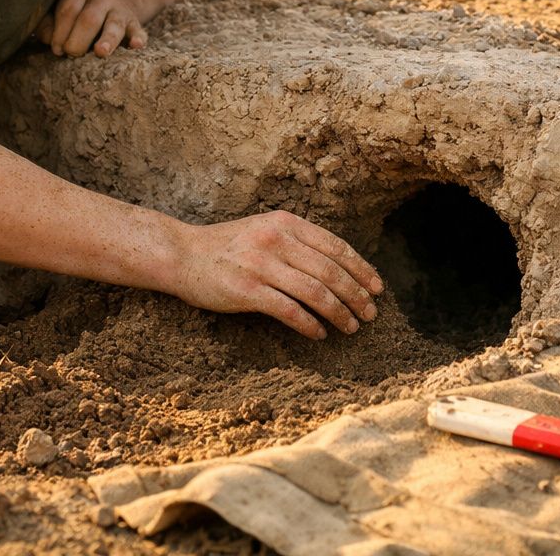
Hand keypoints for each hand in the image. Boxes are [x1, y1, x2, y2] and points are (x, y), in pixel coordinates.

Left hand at [36, 0, 147, 57]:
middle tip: (71, 53)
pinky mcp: (134, 22)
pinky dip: (138, 38)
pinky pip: (138, 30)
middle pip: (89, 19)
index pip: (68, 10)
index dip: (59, 32)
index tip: (56, 49)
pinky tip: (136, 45)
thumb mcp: (65, 6)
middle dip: (77, 40)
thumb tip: (47, 39)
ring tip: (100, 52)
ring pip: (113, 26)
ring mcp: (120, 9)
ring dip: (107, 40)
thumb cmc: (81, 8)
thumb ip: (49, 21)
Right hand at [173, 210, 385, 339]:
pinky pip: (289, 311)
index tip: (378, 288)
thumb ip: (297, 241)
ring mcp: (261, 265)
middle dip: (357, 295)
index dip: (362, 269)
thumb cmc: (227, 245)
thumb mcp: (265, 229)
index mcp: (286, 223)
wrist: (181, 253)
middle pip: (331, 271)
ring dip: (340, 313)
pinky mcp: (247, 291)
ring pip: (316, 292)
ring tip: (352, 328)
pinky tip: (320, 335)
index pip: (336, 246)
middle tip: (371, 314)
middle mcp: (277, 240)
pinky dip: (310, 325)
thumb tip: (339, 266)